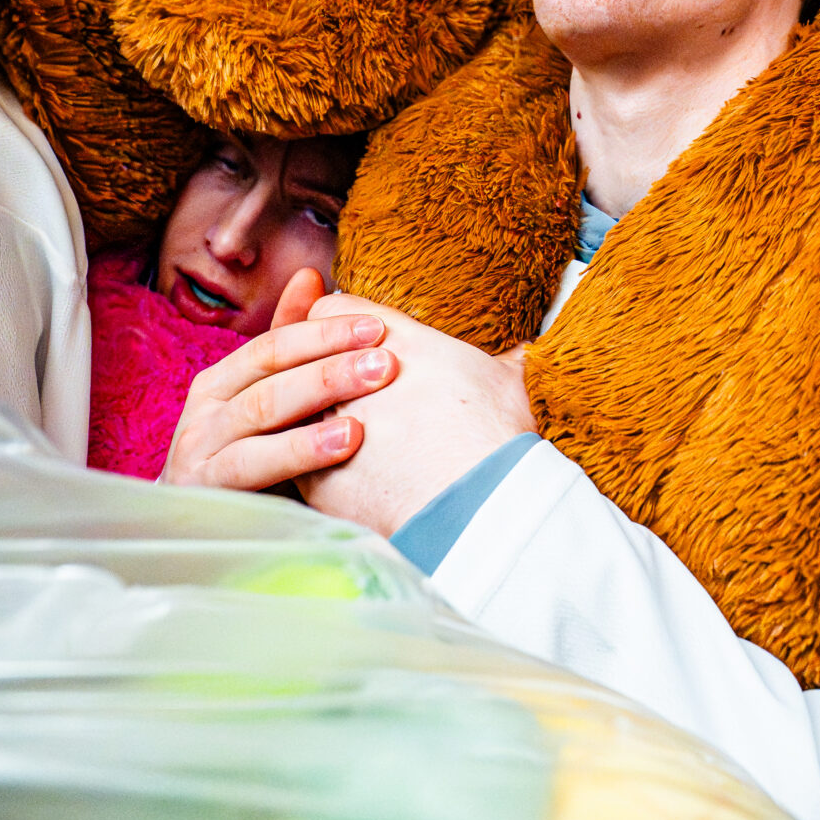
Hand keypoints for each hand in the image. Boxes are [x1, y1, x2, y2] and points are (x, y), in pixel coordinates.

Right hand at [160, 268, 401, 491]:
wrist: (202, 540)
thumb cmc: (248, 468)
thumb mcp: (271, 407)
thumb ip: (292, 349)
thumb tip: (311, 276)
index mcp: (222, 382)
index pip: (276, 343)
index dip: (326, 331)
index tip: (380, 326)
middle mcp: (206, 409)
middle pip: (273, 370)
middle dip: (333, 359)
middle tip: (387, 357)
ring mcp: (201, 448)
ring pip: (264, 410)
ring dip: (322, 393)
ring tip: (374, 387)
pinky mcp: (205, 489)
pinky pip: (254, 462)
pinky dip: (301, 449)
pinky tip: (345, 443)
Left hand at [295, 290, 534, 537]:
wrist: (476, 507)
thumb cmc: (497, 438)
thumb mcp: (511, 384)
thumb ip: (508, 360)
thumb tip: (527, 352)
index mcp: (393, 341)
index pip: (335, 311)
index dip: (338, 325)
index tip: (350, 343)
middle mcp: (347, 375)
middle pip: (305, 356)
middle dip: (315, 368)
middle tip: (334, 385)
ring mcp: (325, 425)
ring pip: (292, 408)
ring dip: (306, 415)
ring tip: (330, 430)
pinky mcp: (316, 476)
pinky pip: (295, 460)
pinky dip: (308, 462)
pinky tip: (331, 472)